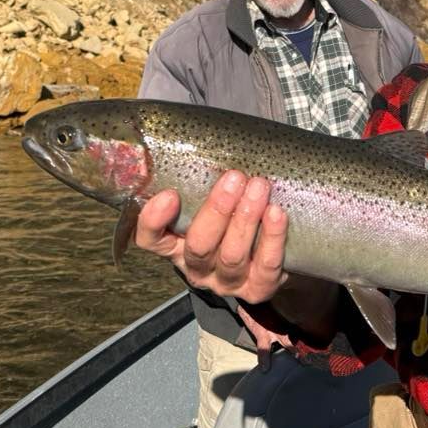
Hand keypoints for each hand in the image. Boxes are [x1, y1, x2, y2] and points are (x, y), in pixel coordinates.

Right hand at [134, 170, 288, 304]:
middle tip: (235, 178)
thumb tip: (202, 138)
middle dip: (217, 210)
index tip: (170, 194)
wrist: (269, 253)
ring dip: (246, 219)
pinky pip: (265, 268)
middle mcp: (197, 267)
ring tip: (259, 187)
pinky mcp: (257, 289)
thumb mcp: (208, 201)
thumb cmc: (232, 216)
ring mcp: (227, 281)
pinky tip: (276, 214)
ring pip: (232, 256)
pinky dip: (272, 239)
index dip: (154, 221)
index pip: (150, 239)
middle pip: (199, 245)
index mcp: (175, 245)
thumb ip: (200, 182)